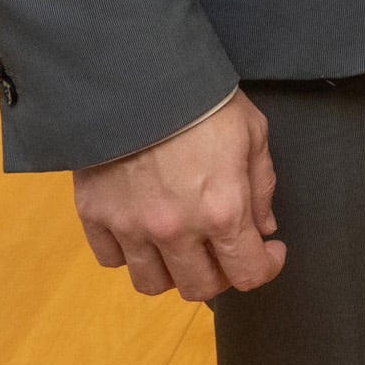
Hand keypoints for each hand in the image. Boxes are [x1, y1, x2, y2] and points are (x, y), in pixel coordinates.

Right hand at [73, 90, 284, 301]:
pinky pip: (110, 259)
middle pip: (199, 288)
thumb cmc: (204, 100)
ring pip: (151, 283)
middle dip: (220, 274)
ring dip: (172, 272)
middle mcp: (175, 230)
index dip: (265, 267)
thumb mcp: (253, 134)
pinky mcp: (94, 216)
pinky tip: (142, 230)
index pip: (247, 273)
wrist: (137, 76)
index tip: (269, 250)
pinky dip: (129, 253)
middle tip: (224, 248)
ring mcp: (130, 227)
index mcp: (222, 211)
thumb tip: (263, 228)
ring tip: (182, 246)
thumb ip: (261, 187)